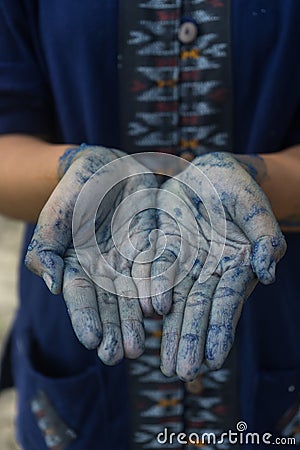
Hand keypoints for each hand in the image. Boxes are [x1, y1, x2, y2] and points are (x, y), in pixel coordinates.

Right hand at [25, 145, 156, 364]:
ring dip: (136, 320)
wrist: (106, 167)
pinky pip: (155, 270)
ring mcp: (129, 260)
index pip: (81, 297)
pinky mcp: (151, 246)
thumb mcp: (56, 216)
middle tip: (119, 357)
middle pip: (109, 304)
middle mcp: (105, 269)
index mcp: (78, 265)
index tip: (93, 342)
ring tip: (139, 347)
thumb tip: (52, 285)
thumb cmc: (76, 191)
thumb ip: (47, 248)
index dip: (86, 319)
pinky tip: (159, 309)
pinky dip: (156, 289)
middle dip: (113, 330)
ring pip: (133, 295)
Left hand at [151, 152, 285, 379]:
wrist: (209, 172)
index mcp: (233, 267)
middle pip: (196, 309)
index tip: (212, 360)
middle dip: (188, 340)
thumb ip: (264, 237)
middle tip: (179, 372)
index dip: (218, 330)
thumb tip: (267, 274)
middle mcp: (206, 272)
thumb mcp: (254, 208)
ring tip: (162, 362)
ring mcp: (182, 263)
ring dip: (167, 329)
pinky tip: (139, 315)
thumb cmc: (238, 189)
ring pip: (171, 300)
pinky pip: (149, 271)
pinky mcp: (160, 249)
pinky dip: (143, 292)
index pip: (226, 302)